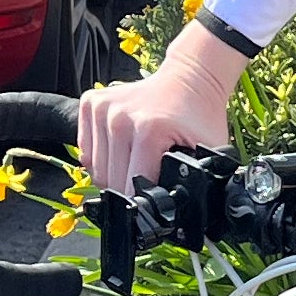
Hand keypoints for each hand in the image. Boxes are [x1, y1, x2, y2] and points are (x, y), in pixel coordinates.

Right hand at [75, 32, 239, 194]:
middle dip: (129, 187)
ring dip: (115, 172)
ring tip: (139, 157)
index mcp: (147, 130)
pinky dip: (102, 157)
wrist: (191, 79)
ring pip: (95, 169)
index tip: (159, 192)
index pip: (130, 187)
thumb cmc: (199, 116)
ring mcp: (101, 107)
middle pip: (109, 180)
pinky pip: (87, 151)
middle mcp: (118, 117)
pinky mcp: (90, 103)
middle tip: (151, 172)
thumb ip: (198, 185)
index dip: (146, 198)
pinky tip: (124, 147)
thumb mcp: (209, 152)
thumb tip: (186, 217)